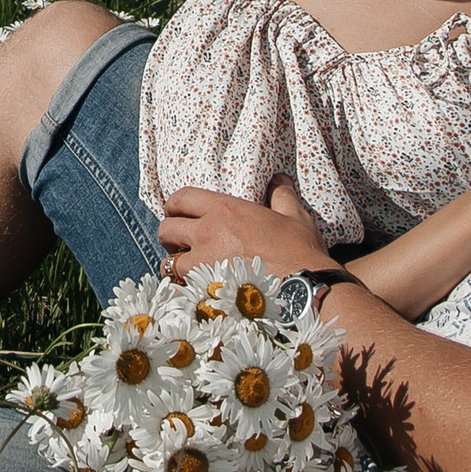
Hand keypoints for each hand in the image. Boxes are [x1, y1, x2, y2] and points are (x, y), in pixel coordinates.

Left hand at [157, 182, 335, 277]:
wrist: (304, 290)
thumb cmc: (300, 252)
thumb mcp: (295, 216)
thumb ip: (281, 195)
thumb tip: (280, 179)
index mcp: (225, 210)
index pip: (181, 198)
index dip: (174, 205)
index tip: (176, 213)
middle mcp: (208, 233)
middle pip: (166, 229)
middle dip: (169, 236)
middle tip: (180, 243)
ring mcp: (204, 263)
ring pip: (169, 262)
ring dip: (175, 265)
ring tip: (187, 270)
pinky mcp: (205, 290)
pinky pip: (179, 289)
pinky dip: (182, 290)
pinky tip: (192, 292)